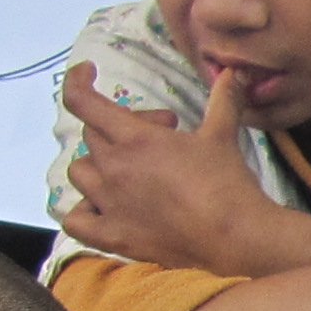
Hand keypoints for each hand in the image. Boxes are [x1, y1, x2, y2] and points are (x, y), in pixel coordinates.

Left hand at [61, 62, 298, 275]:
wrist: (234, 239)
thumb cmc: (226, 184)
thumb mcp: (223, 135)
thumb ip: (223, 99)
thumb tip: (233, 71)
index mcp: (134, 139)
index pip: (83, 102)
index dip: (77, 81)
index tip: (88, 72)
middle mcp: (113, 170)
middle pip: (93, 135)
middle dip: (121, 127)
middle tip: (160, 136)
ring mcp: (109, 205)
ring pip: (79, 173)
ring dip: (99, 164)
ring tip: (129, 169)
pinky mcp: (114, 237)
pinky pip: (76, 220)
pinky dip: (83, 210)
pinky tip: (103, 207)